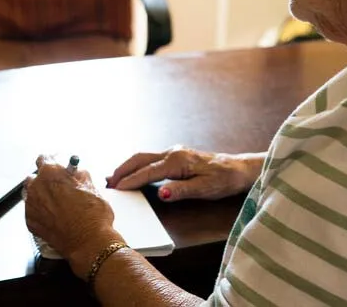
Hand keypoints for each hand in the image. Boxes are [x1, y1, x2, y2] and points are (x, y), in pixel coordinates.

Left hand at [24, 155, 124, 277]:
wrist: (89, 242)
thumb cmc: (93, 215)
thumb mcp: (92, 186)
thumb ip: (78, 175)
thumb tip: (75, 172)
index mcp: (50, 173)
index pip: (44, 158)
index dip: (52, 161)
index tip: (56, 165)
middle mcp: (36, 187)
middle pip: (35, 177)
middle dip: (46, 181)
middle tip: (59, 187)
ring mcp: (31, 205)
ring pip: (31, 195)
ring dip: (41, 196)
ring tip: (57, 204)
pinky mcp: (30, 222)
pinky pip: (32, 211)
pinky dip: (40, 212)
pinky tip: (54, 217)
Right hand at [106, 146, 265, 201]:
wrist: (238, 169)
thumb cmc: (224, 180)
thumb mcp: (205, 189)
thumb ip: (182, 191)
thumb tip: (162, 194)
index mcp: (177, 161)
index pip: (147, 172)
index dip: (130, 181)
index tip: (115, 189)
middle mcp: (172, 153)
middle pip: (139, 159)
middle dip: (122, 170)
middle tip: (107, 184)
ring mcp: (173, 152)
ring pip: (143, 157)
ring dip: (127, 167)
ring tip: (113, 179)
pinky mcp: (175, 156)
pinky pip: (150, 159)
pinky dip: (136, 166)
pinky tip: (131, 173)